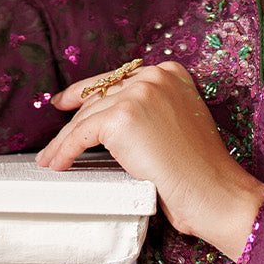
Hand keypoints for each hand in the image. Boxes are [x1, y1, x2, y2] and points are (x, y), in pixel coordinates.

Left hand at [36, 61, 263, 260]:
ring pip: (87, 118)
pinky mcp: (121, 116)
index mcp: (171, 73)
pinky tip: (58, 164)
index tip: (67, 102)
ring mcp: (138, 93)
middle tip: (54, 140)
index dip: (88, 91)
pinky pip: (81, 135)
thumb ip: (151, 111)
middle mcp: (154, 75)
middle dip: (74, 121)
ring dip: (64, 141)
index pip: (118, 80)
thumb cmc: (199, 171)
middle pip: (100, 98)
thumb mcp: (178, 123)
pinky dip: (64, 151)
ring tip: (51, 159)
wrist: (212, 191)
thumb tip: (109, 120)